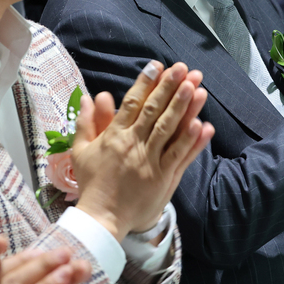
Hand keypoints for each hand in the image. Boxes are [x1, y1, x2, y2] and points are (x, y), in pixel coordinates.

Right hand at [70, 61, 213, 238]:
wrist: (101, 218)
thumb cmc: (91, 184)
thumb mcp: (81, 151)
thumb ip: (85, 123)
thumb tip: (89, 97)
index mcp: (114, 136)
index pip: (132, 103)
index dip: (146, 83)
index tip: (157, 65)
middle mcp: (133, 145)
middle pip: (154, 111)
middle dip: (170, 87)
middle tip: (183, 68)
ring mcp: (149, 161)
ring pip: (169, 129)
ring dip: (184, 107)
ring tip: (196, 87)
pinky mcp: (162, 178)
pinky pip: (179, 156)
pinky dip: (191, 141)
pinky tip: (202, 124)